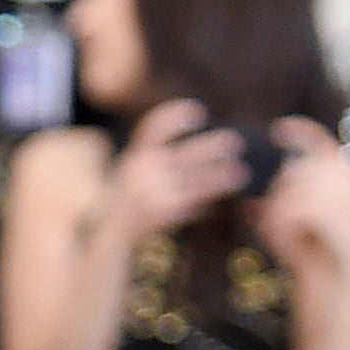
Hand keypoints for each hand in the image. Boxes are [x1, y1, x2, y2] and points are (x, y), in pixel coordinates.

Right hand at [111, 101, 246, 240]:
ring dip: (218, 178)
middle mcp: (141, 170)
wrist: (108, 236)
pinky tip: (211, 205)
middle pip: (184, 154)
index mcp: (134, 155)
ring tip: (240, 175)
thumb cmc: (127, 201)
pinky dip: (201, 204)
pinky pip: (188, 204)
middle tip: (236, 143)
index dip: (176, 118)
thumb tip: (201, 148)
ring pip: (193, 181)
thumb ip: (157, 158)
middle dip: (211, 148)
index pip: (155, 128)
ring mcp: (150, 192)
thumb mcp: (133, 173)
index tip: (199, 113)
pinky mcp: (158, 213)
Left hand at [255, 120, 349, 284]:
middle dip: (276, 201)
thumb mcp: (297, 236)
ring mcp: (341, 190)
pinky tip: (291, 246)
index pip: (320, 141)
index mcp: (348, 177)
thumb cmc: (327, 269)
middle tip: (277, 230)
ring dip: (277, 220)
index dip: (298, 133)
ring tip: (288, 245)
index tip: (278, 129)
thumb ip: (276, 215)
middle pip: (293, 171)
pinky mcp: (329, 206)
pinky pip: (288, 210)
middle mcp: (348, 177)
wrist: (348, 293)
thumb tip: (247, 204)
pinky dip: (282, 230)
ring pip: (287, 191)